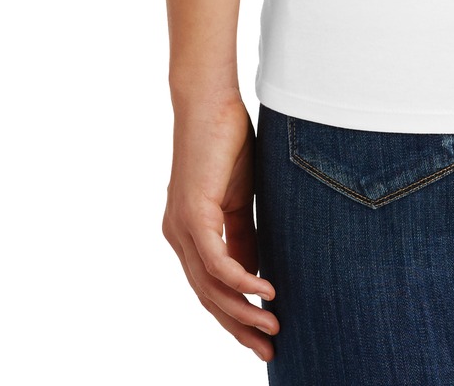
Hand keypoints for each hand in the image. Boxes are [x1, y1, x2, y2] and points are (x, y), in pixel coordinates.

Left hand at [162, 93, 279, 361]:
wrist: (210, 102)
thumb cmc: (226, 143)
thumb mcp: (240, 198)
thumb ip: (244, 235)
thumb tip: (255, 273)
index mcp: (188, 233)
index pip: (210, 287)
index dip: (235, 315)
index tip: (262, 336)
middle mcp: (179, 236)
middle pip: (208, 297)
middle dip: (239, 327)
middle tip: (268, 350)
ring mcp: (182, 227)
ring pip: (211, 287)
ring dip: (243, 312)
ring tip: (274, 327)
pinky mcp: (193, 214)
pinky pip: (217, 262)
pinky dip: (241, 281)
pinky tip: (266, 291)